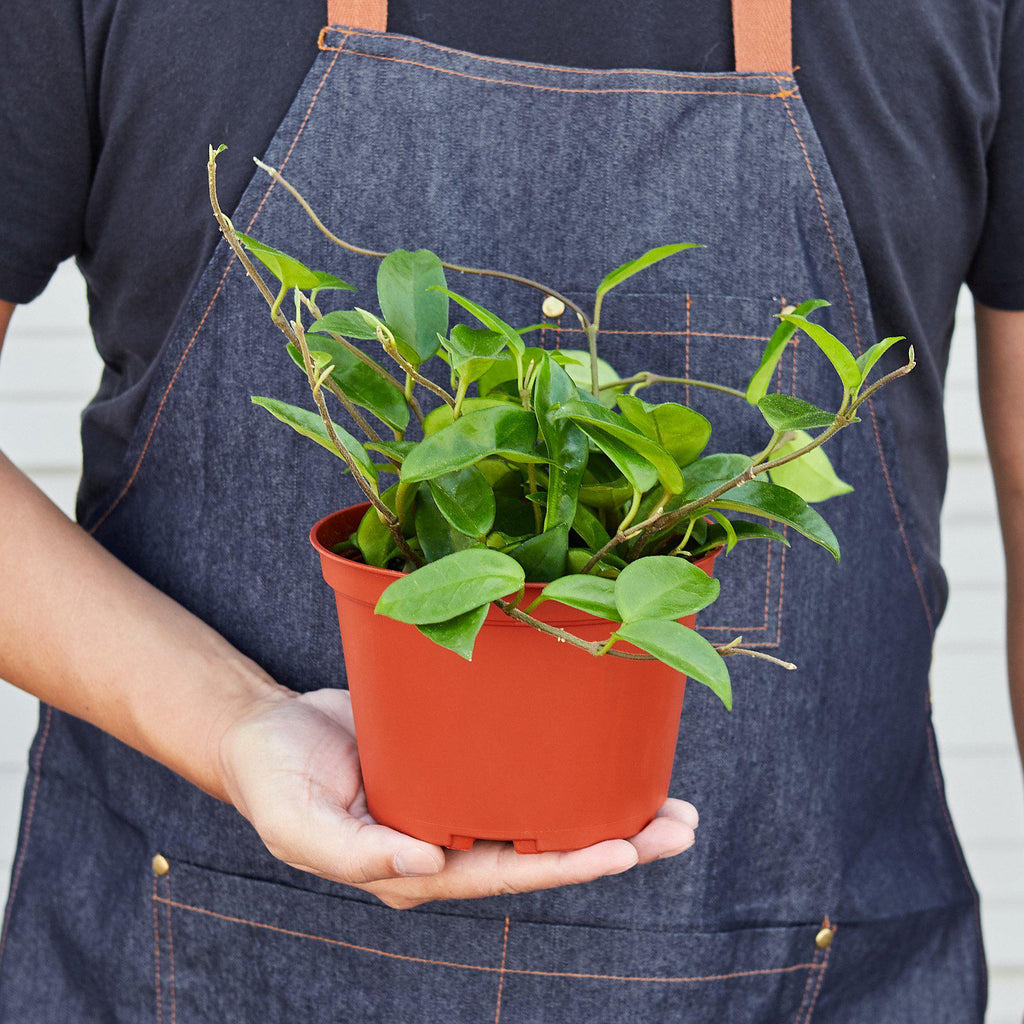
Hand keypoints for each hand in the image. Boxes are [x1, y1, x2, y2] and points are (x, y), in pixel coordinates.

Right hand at [218, 687, 698, 908]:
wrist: (266, 732)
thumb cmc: (276, 784)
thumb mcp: (302, 827)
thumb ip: (361, 855)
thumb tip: (430, 867)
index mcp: (420, 867)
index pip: (507, 869)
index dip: (567, 862)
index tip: (625, 849)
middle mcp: (451, 837)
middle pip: (545, 846)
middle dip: (616, 842)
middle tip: (681, 826)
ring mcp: (459, 797)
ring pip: (545, 808)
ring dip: (609, 807)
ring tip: (673, 802)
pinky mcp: (459, 757)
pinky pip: (521, 766)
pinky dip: (567, 764)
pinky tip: (606, 752)